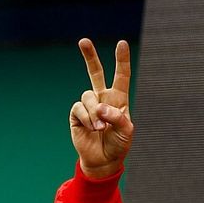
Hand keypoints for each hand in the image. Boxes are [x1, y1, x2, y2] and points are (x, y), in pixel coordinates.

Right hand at [70, 38, 133, 178]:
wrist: (103, 160)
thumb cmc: (118, 145)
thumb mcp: (126, 131)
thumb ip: (116, 117)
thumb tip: (100, 107)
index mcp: (118, 99)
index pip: (121, 76)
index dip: (121, 60)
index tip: (121, 43)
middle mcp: (102, 99)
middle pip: (95, 73)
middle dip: (89, 57)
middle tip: (83, 41)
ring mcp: (89, 106)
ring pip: (88, 96)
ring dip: (94, 112)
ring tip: (100, 128)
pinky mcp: (77, 115)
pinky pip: (79, 108)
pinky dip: (86, 118)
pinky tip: (91, 128)